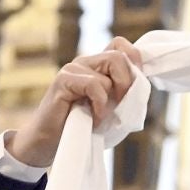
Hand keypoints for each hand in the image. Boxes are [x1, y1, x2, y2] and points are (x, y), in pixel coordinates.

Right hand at [5, 37, 143, 168]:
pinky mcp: (63, 80)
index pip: (119, 45)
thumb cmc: (80, 128)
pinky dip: (100, 105)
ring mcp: (73, 69)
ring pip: (109, 70)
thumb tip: (142, 85)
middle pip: (118, 55)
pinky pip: (95, 85)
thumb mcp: (109, 110)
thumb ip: (124, 95)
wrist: (47, 144)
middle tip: (121, 106)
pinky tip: (93, 119)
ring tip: (101, 117)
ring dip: (112, 99)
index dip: (134, 59)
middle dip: (128, 82)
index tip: (136, 85)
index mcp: (96, 66)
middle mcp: (84, 62)